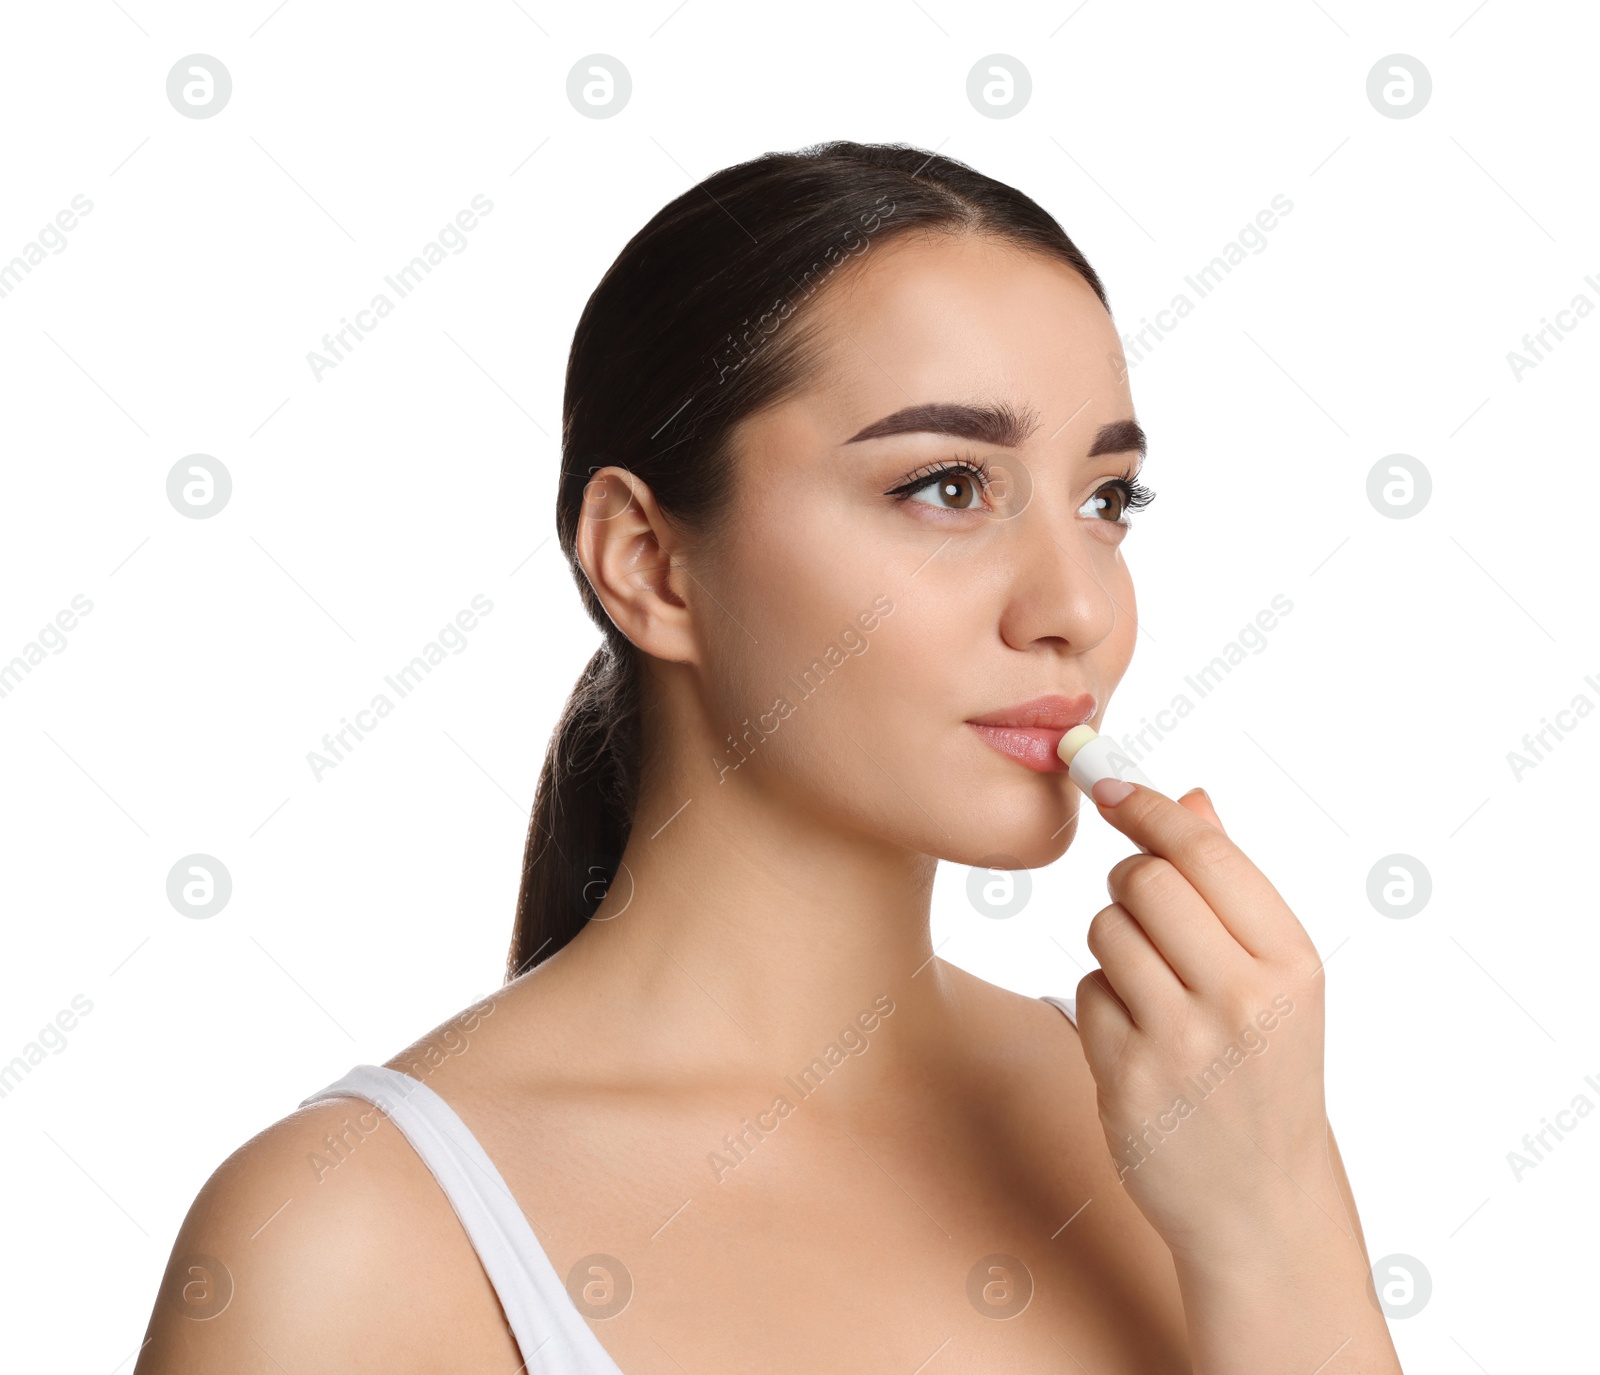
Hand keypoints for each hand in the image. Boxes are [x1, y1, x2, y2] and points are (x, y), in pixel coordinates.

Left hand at [1073, 778, 1340, 1269]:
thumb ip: (1231, 887)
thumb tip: (1189, 799)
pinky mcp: (1128, 1079)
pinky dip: (1102, 999)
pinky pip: (1087, 989)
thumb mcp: (1277, 980)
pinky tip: (1138, 1037)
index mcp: (1291, 964)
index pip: (1204, 854)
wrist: (1260, 1201)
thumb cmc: (1266, 1072)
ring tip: (1152, 986)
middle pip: (1144, 880)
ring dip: (1114, 942)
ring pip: (1105, 930)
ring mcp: (1183, 1043)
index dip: (1146, 806)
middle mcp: (1244, 1000)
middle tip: (1143, 907)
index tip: (1106, 781)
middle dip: (1129, 880)